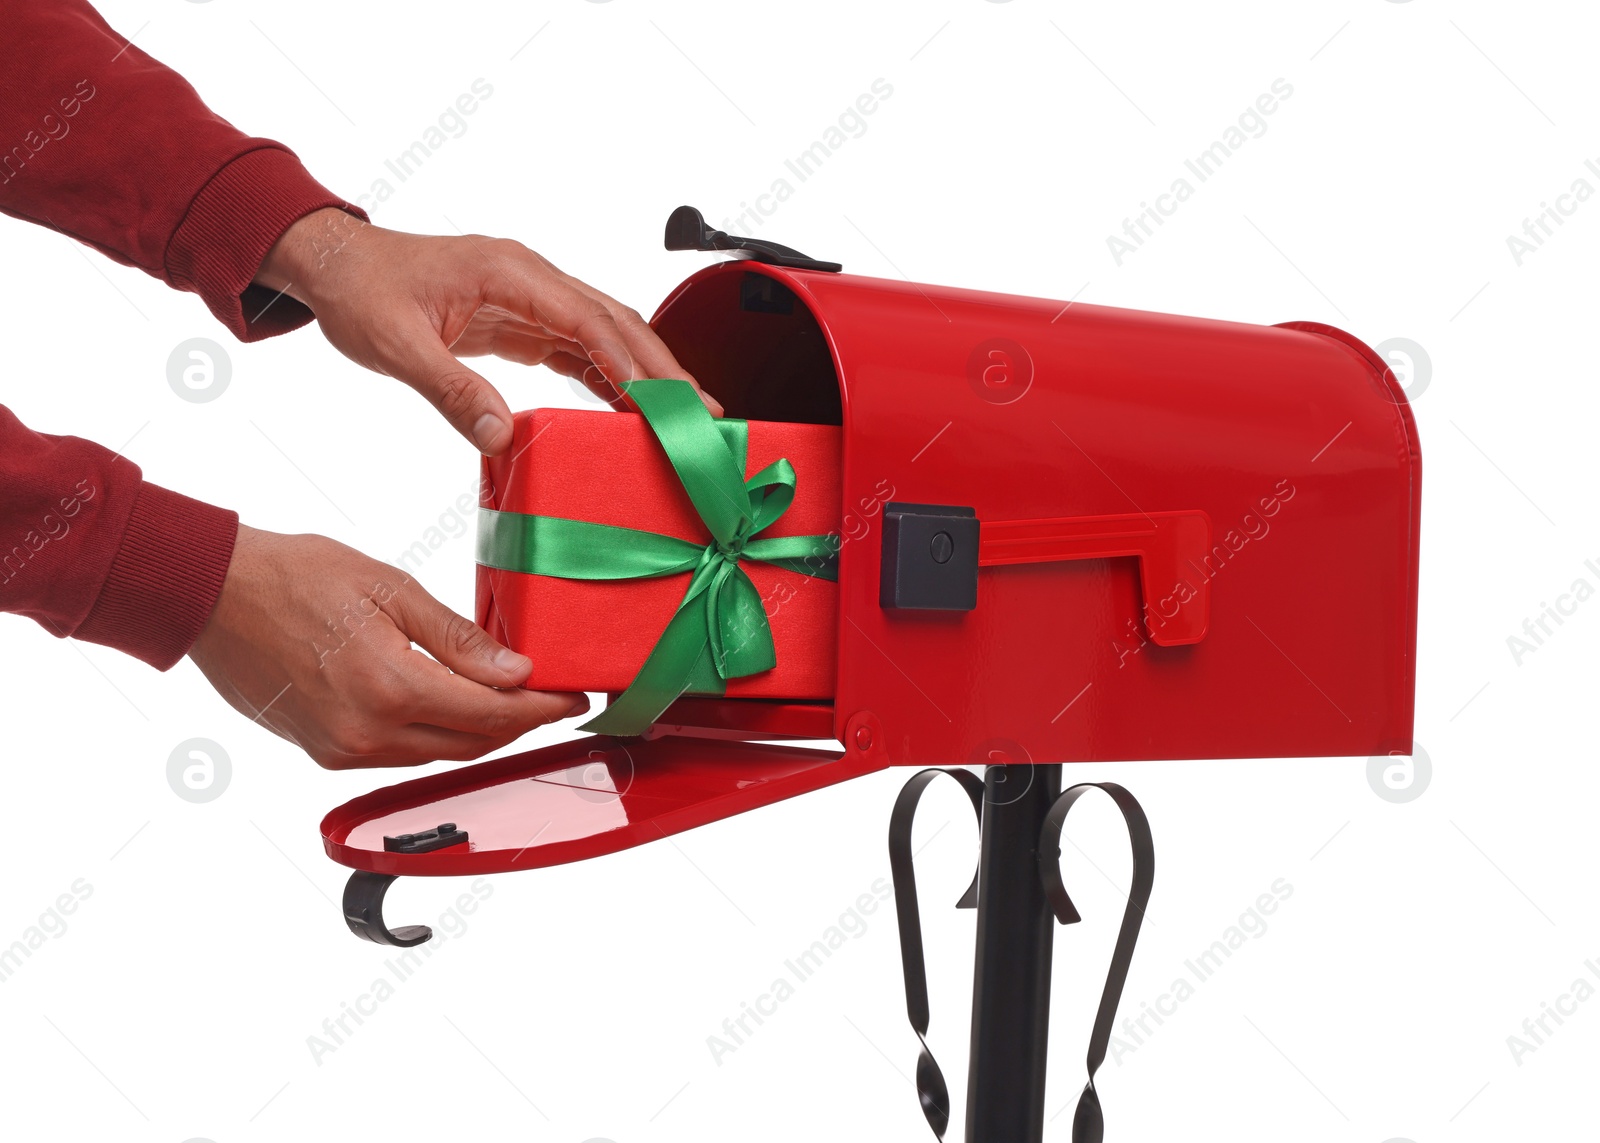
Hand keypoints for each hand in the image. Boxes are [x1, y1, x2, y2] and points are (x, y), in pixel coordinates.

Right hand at [189, 525, 585, 768]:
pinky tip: (449, 705)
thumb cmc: (294, 576)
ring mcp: (342, 750)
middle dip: (517, 722)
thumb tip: (516, 671)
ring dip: (477, 731)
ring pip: (437, 754)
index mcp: (389, 687)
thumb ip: (458, 638)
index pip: (491, 714)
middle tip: (548, 696)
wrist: (210, 596)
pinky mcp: (324, 753)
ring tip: (508, 698)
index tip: (571, 696)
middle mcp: (366, 733)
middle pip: (470, 743)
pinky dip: (433, 733)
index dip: (540, 708)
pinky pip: (399, 753)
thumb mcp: (389, 588)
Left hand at [254, 209, 721, 453]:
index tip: (663, 399)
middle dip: (663, 367)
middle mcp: (529, 277)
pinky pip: (579, 347)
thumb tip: (498, 434)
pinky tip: (631, 407)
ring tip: (683, 415)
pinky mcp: (522, 318)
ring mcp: (530, 296)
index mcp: (507, 272)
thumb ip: (450, 389)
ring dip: (645, 372)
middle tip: (703, 411)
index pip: (587, 318)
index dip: (631, 360)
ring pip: (606, 333)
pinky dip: (610, 376)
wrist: (335, 266)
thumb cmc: (360, 293)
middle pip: (615, 321)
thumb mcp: (395, 347)